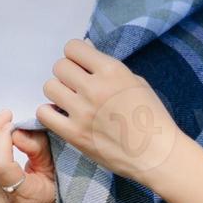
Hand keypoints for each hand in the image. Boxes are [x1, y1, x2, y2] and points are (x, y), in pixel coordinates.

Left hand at [37, 39, 183, 186]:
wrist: (158, 154)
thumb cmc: (151, 117)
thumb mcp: (136, 82)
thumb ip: (107, 67)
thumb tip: (85, 48)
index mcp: (112, 71)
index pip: (73, 47)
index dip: (75, 56)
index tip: (81, 66)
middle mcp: (95, 88)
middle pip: (59, 66)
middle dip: (66, 73)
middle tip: (76, 85)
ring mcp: (83, 112)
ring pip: (49, 87)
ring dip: (57, 92)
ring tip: (70, 101)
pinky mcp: (74, 134)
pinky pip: (44, 114)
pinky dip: (49, 113)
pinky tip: (62, 116)